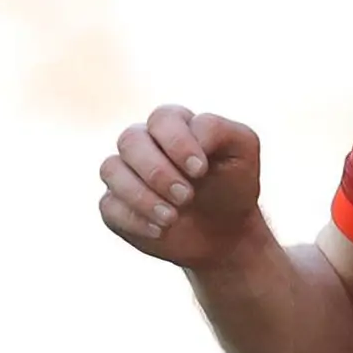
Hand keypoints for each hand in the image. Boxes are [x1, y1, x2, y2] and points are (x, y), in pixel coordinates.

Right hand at [99, 104, 267, 268]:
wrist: (227, 233)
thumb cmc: (233, 185)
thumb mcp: (243, 150)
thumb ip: (219, 129)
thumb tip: (192, 133)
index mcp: (172, 124)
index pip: (161, 119)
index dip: (177, 143)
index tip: (201, 171)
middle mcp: (143, 144)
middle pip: (130, 141)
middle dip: (158, 171)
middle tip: (186, 197)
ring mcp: (126, 174)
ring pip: (111, 169)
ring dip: (141, 195)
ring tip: (172, 218)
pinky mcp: (116, 205)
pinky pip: (109, 206)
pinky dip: (134, 219)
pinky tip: (160, 231)